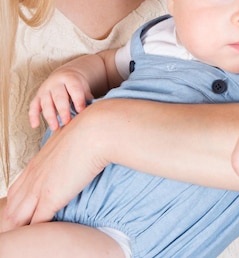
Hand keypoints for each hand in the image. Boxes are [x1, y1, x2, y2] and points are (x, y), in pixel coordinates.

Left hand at [0, 106, 105, 230]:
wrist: (95, 131)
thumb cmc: (88, 132)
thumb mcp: (68, 139)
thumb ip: (63, 150)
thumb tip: (71, 150)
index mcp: (36, 163)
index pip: (16, 191)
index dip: (17, 204)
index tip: (24, 213)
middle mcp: (33, 176)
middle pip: (12, 208)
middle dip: (14, 221)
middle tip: (21, 231)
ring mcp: (39, 188)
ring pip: (17, 218)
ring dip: (21, 228)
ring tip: (27, 239)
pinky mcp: (51, 198)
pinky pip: (36, 224)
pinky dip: (37, 232)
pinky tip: (43, 237)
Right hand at [29, 68, 93, 129]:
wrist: (64, 75)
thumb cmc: (77, 85)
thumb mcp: (83, 87)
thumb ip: (87, 97)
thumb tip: (93, 111)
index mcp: (70, 78)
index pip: (74, 89)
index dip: (78, 100)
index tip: (81, 111)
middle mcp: (56, 83)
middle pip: (59, 96)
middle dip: (62, 110)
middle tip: (67, 122)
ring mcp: (45, 89)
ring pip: (45, 102)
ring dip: (49, 115)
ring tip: (55, 128)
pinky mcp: (37, 96)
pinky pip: (33, 106)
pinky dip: (33, 116)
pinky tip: (35, 125)